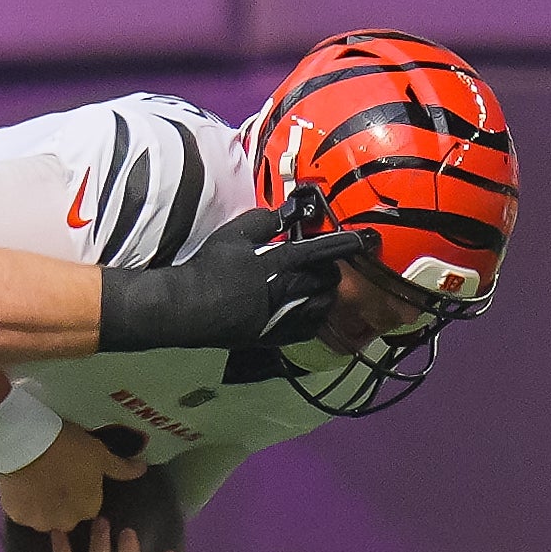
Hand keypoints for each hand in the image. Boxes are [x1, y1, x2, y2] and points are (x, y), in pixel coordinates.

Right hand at [0, 425, 143, 535]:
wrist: (27, 442)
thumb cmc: (69, 446)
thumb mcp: (100, 454)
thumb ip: (121, 468)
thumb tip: (142, 469)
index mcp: (89, 509)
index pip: (87, 507)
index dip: (79, 492)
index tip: (72, 476)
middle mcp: (66, 522)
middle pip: (64, 517)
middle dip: (60, 504)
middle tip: (52, 478)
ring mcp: (38, 521)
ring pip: (41, 517)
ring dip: (40, 506)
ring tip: (34, 482)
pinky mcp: (15, 515)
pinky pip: (20, 512)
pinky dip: (20, 503)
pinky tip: (19, 485)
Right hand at [97, 207, 373, 352]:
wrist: (188, 308)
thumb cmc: (208, 267)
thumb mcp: (232, 234)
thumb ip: (261, 221)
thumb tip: (280, 215)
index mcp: (281, 261)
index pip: (324, 250)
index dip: (346, 244)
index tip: (362, 241)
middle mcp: (290, 289)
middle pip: (328, 279)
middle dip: (332, 269)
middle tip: (325, 263)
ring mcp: (285, 316)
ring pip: (323, 306)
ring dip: (326, 294)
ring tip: (320, 288)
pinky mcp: (275, 336)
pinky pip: (308, 329)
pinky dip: (314, 317)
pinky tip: (308, 312)